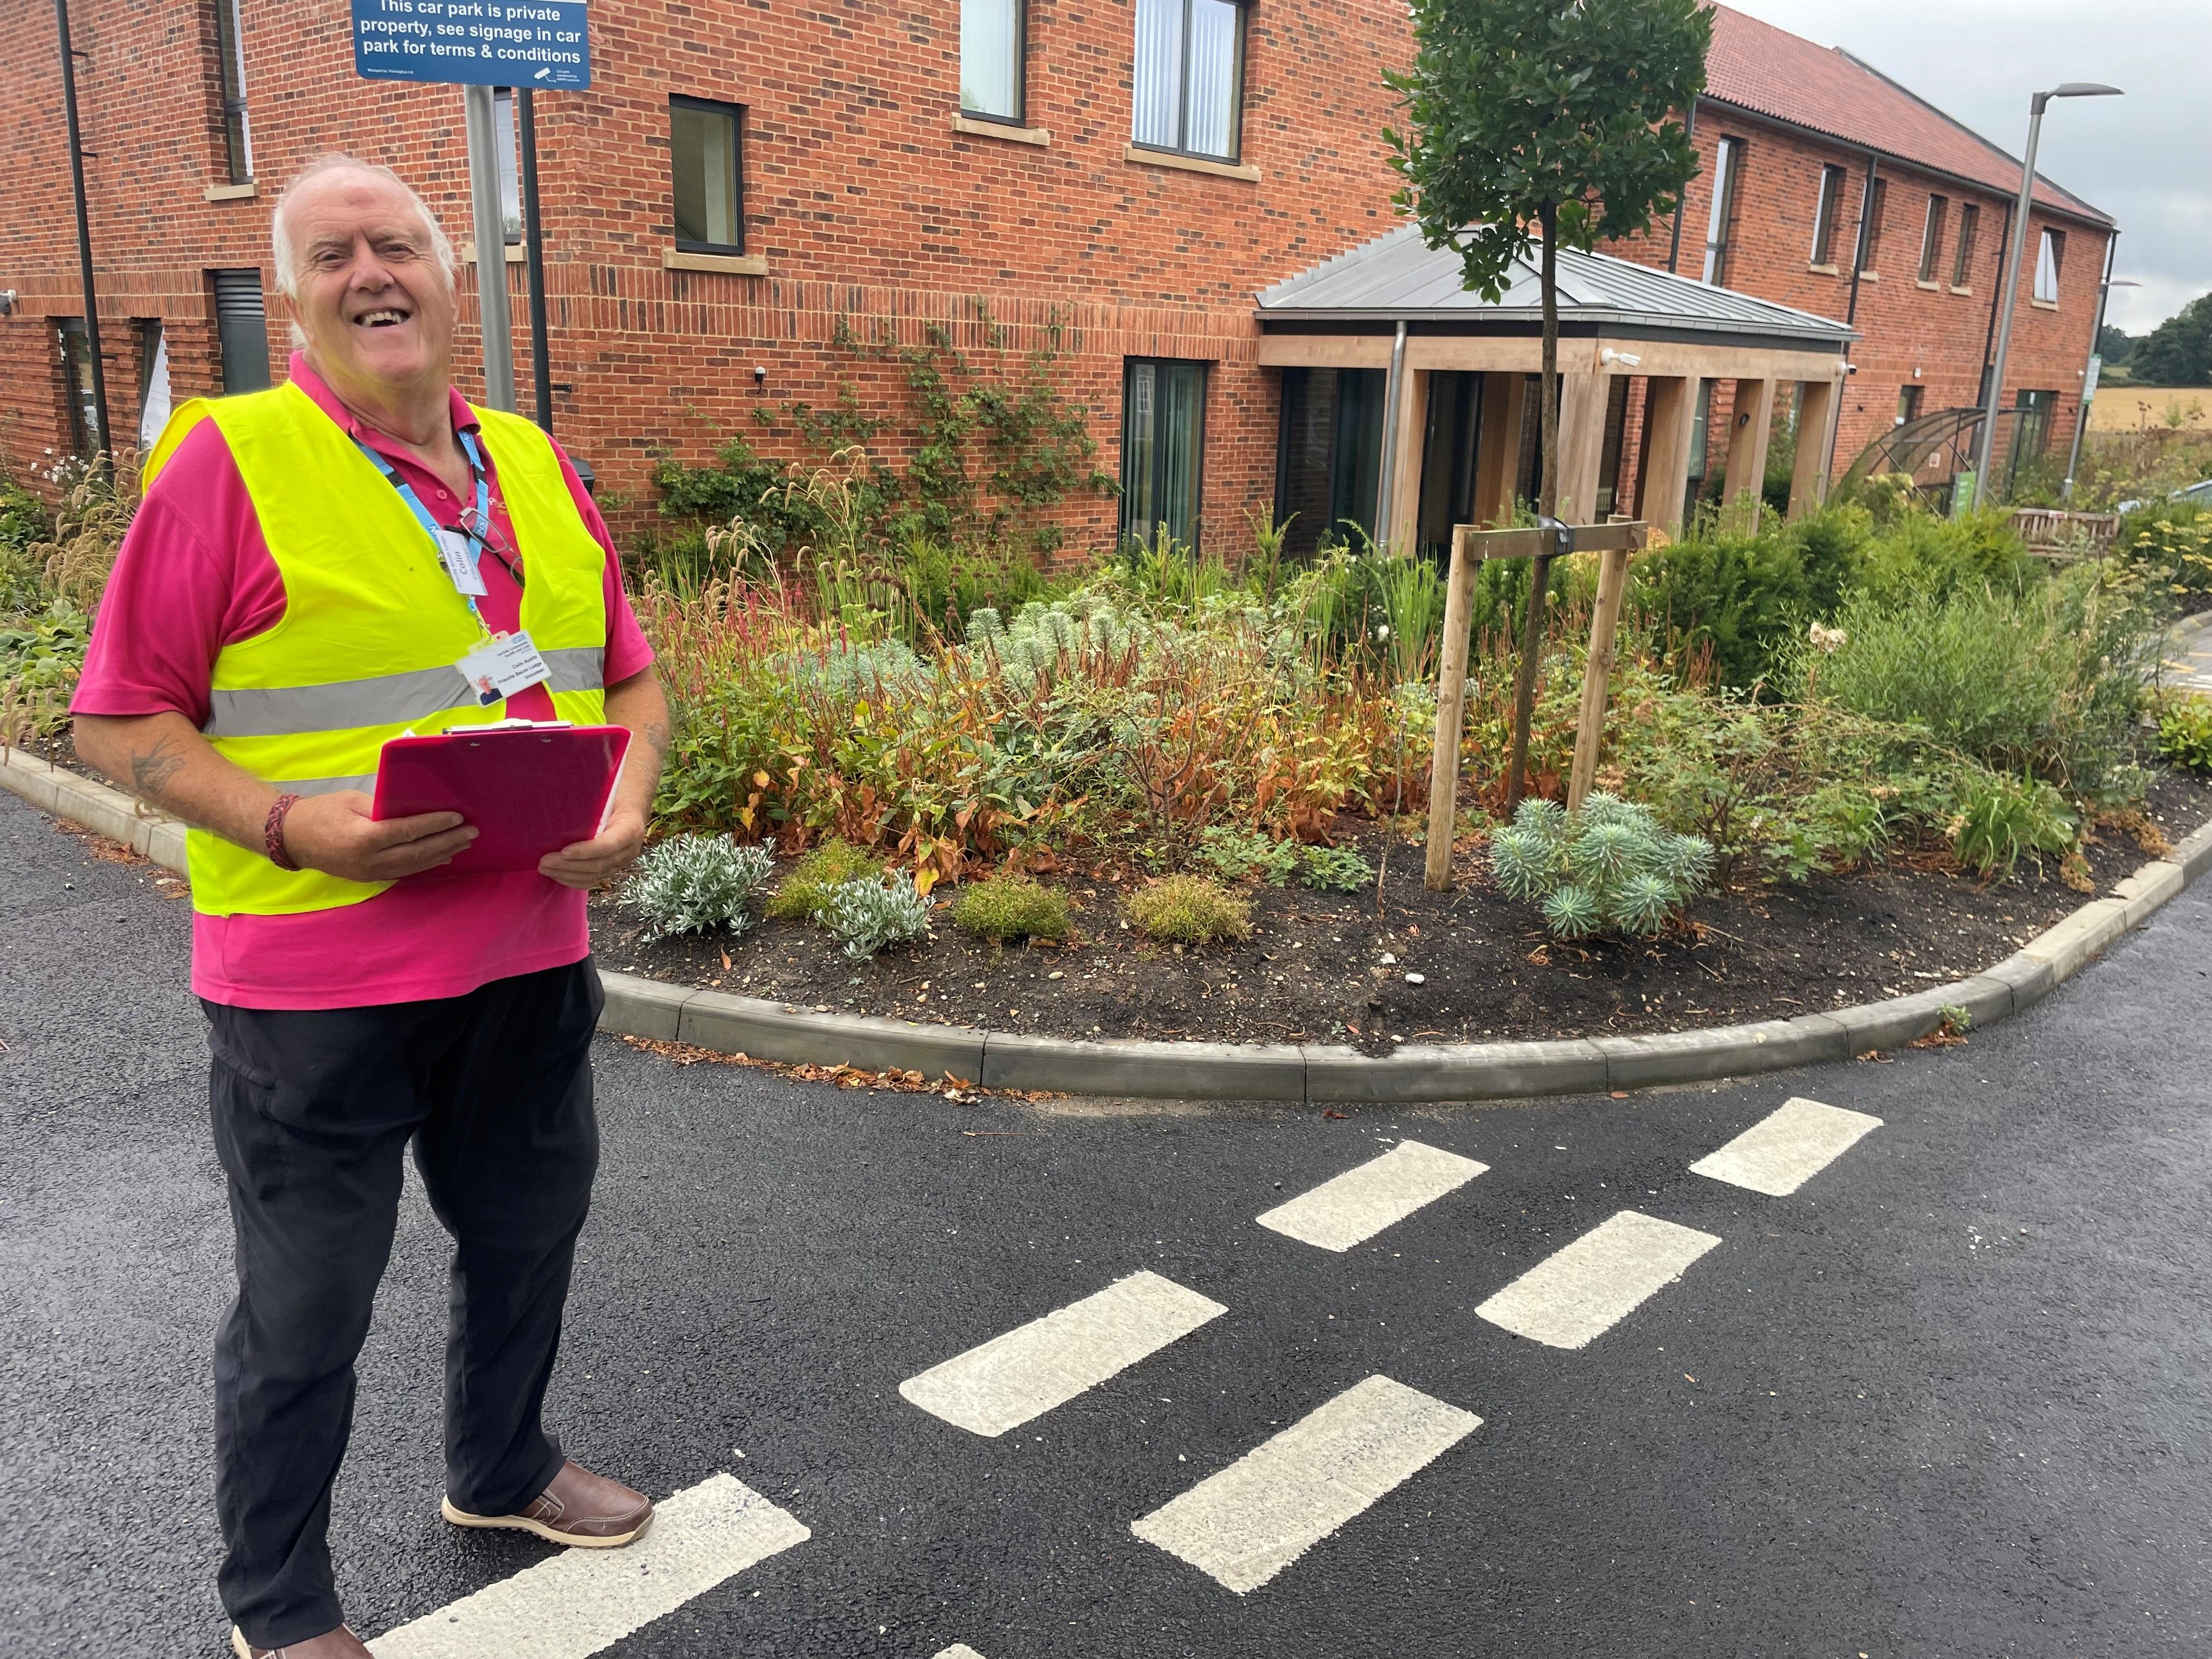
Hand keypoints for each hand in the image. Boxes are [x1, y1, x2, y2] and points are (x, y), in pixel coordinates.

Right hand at [281, 791, 476, 881]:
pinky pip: (404, 872)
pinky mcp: (369, 878)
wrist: (292, 838)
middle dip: (447, 841)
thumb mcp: (352, 801)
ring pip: (414, 866)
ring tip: (464, 843)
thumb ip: (383, 806)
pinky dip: (425, 864)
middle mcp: (369, 861)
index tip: (457, 817)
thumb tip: (415, 806)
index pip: (408, 832)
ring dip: (441, 854)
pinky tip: (442, 856)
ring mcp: (369, 873)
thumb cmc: (321, 812)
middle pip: (417, 852)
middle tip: (472, 832)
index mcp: (363, 838)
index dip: (435, 825)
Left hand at [539, 805, 645, 889]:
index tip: (563, 851)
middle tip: (544, 861)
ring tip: (545, 868)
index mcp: (631, 828)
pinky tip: (556, 874)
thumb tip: (559, 805)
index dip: (585, 851)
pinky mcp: (611, 868)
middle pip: (598, 864)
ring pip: (593, 875)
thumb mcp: (607, 794)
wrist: (629, 806)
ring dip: (566, 874)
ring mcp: (621, 862)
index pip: (608, 845)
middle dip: (568, 865)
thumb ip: (592, 804)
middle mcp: (629, 850)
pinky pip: (592, 879)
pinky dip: (572, 879)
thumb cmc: (615, 795)